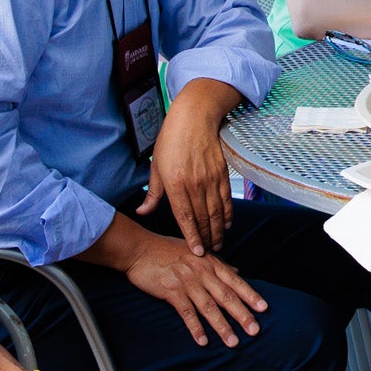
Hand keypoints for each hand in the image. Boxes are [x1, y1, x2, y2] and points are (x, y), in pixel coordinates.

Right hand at [122, 229, 268, 347]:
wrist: (141, 249)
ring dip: (222, 326)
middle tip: (255, 331)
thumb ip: (218, 263)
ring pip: (209, 308)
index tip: (264, 308)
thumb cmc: (169, 250)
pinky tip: (203, 341)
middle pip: (226, 296)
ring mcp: (187, 282)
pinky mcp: (171, 291)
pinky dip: (195, 328)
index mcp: (211, 262)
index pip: (236, 281)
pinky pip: (187, 313)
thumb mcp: (198, 252)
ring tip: (233, 342)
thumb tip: (237, 270)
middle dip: (242, 315)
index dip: (250, 295)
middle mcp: (202, 272)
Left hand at [136, 79, 241, 250]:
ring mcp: (210, 179)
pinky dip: (228, 214)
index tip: (197, 252)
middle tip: (209, 253)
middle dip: (207, 238)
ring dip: (219, 230)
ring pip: (217, 212)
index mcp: (175, 183)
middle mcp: (194, 184)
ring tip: (218, 243)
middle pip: (204, 218)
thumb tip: (143, 211)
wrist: (195, 117)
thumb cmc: (172, 139)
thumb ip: (152, 193)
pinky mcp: (221, 174)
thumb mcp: (156, 166)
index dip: (192, 236)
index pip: (185, 217)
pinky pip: (226, 199)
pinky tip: (227, 224)